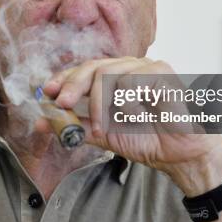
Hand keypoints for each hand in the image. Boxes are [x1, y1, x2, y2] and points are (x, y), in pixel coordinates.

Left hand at [37, 56, 221, 195]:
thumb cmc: (147, 140)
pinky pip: (131, 81)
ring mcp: (145, 67)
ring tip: (103, 127)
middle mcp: (128, 68)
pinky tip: (136, 117)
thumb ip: (74, 126)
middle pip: (93, 66)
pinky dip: (126, 104)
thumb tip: (41, 122)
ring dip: (100, 105)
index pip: (85, 70)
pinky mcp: (161, 72)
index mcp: (115, 78)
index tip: (48, 92)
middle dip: (73, 85)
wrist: (180, 155)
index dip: (65, 78)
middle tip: (63, 104)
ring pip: (108, 73)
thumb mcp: (103, 134)